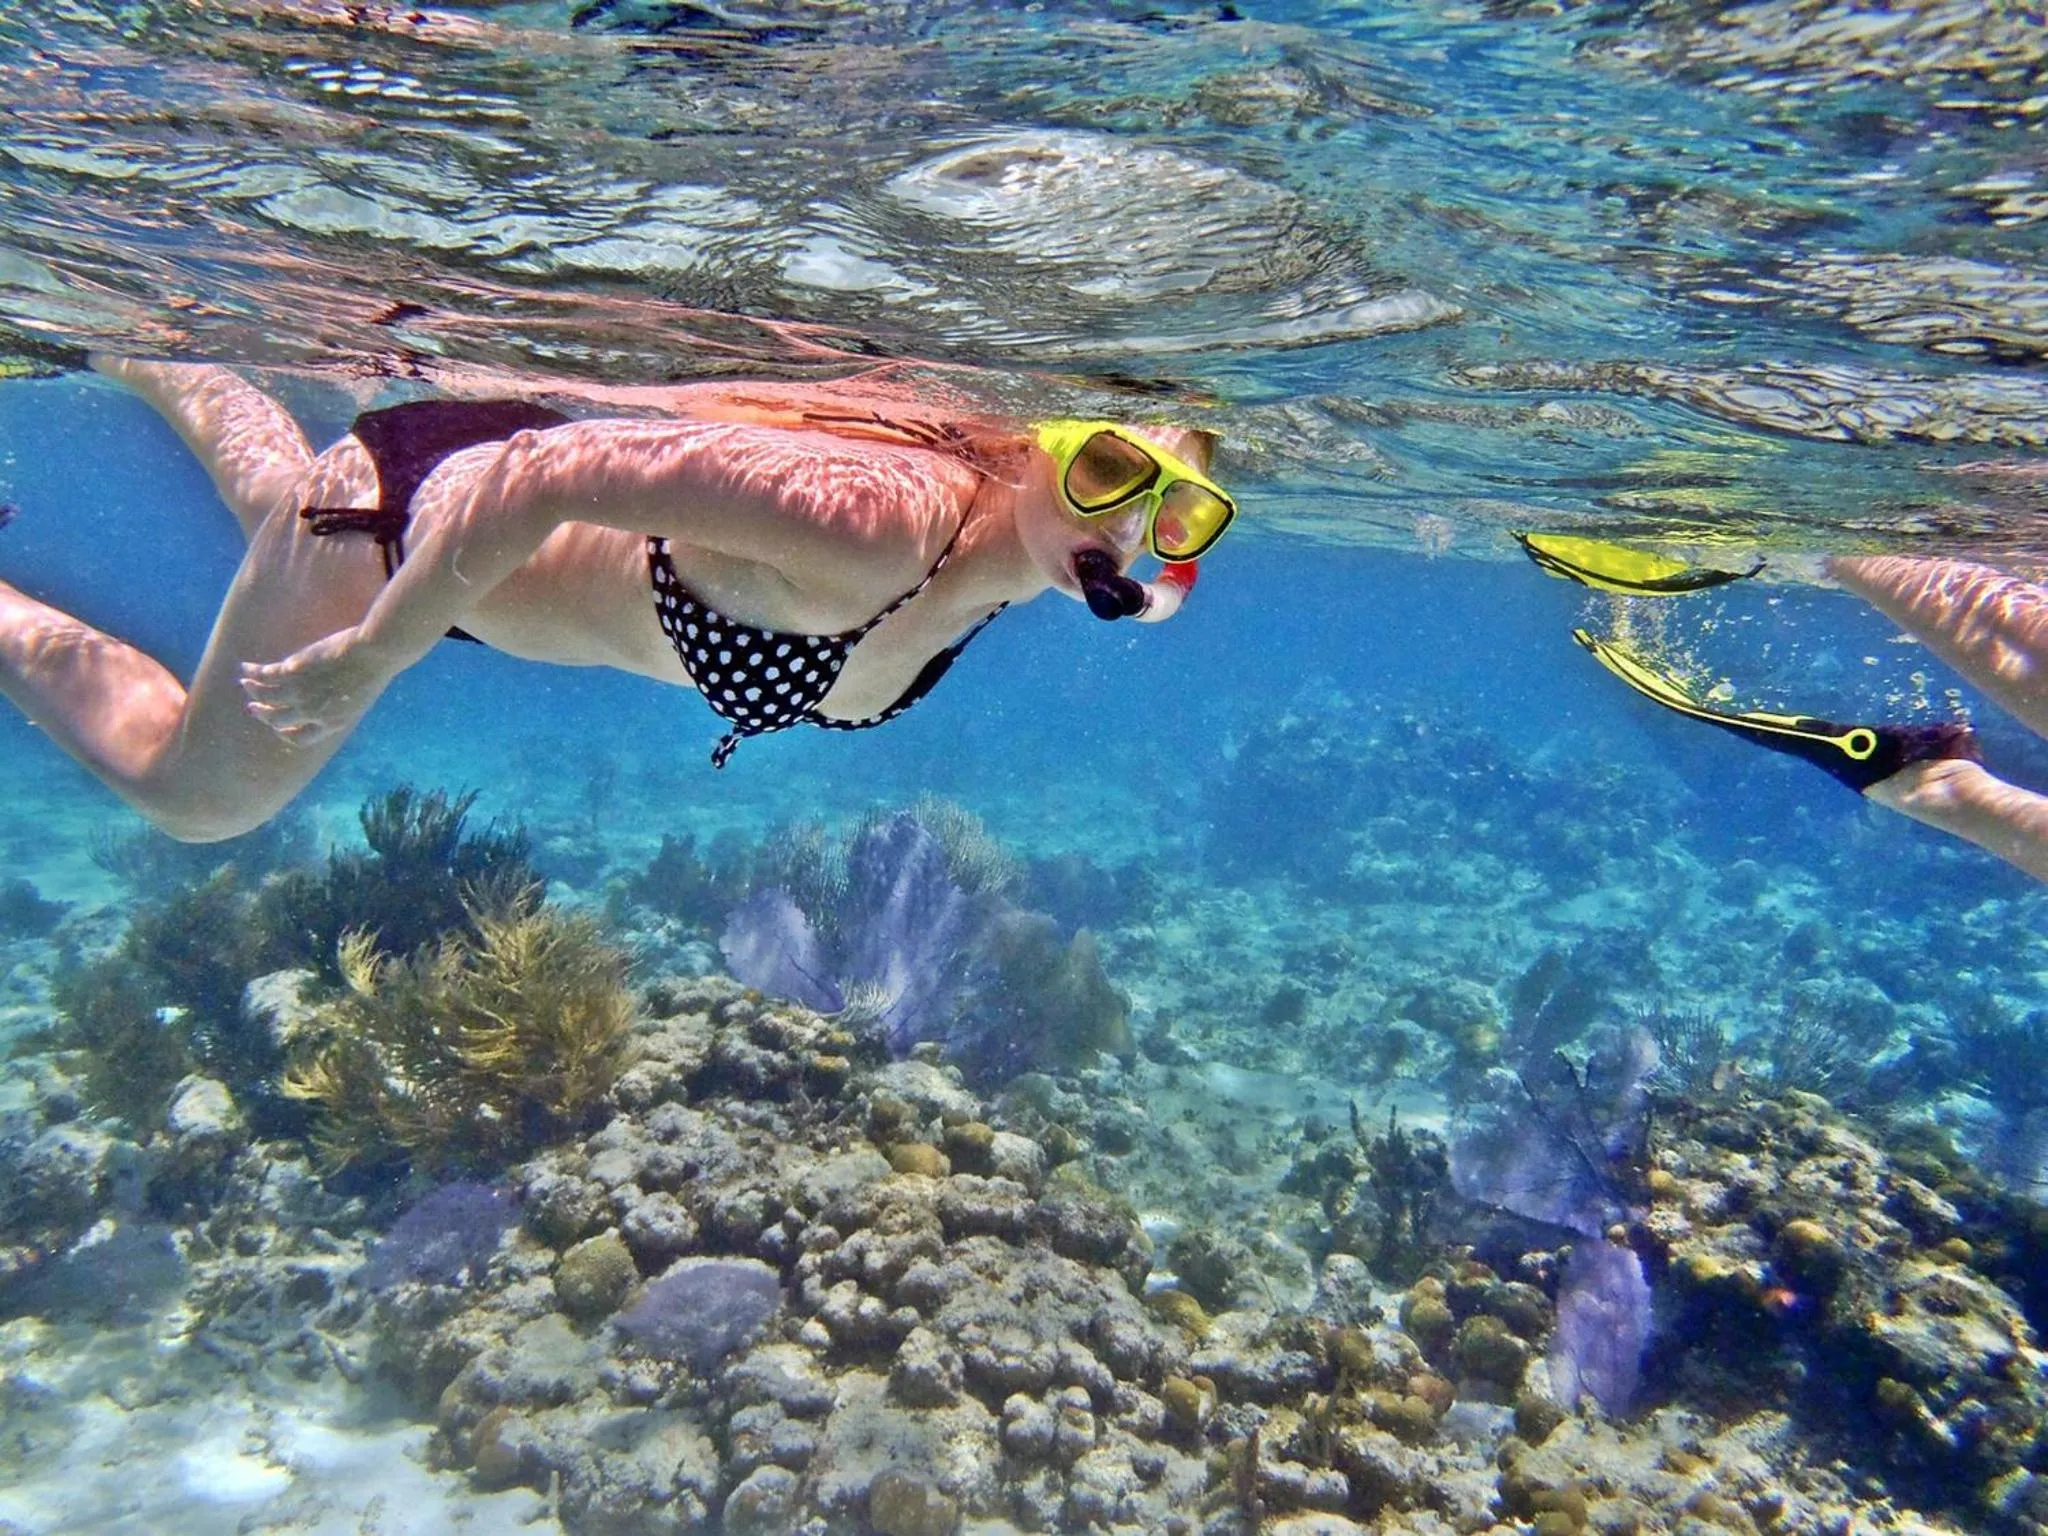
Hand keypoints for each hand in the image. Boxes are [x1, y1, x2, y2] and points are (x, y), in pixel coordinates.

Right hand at [240, 626, 381, 744]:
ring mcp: (301, 692)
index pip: (302, 739)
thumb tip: (337, 698)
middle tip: (253, 708)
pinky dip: (253, 672)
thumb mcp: (360, 696)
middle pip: (278, 720)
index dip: (286, 734)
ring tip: (245, 684)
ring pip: (267, 697)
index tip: (279, 727)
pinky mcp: (294, 671)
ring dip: (253, 691)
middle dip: (263, 715)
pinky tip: (246, 667)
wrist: (375, 653)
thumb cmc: (375, 670)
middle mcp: (313, 712)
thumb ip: (343, 703)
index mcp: (333, 723)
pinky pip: (266, 675)